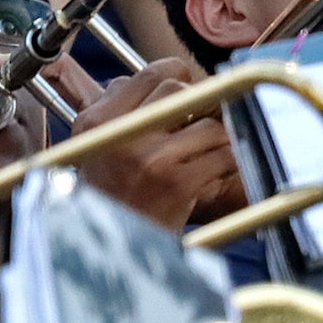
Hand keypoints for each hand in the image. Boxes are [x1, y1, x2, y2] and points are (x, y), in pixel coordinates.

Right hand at [58, 56, 244, 230]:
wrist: (105, 249)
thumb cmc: (106, 196)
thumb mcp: (94, 144)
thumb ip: (120, 106)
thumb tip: (158, 77)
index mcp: (98, 120)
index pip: (152, 73)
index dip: (178, 75)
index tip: (187, 90)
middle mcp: (123, 134)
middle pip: (181, 93)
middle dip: (200, 106)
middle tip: (202, 123)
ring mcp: (153, 158)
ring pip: (210, 124)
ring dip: (218, 137)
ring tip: (209, 152)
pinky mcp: (179, 183)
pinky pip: (223, 155)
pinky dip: (228, 161)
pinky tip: (216, 172)